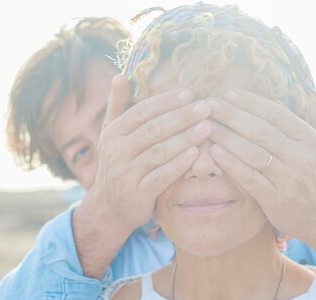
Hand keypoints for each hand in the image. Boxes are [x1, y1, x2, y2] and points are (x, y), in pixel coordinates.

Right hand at [83, 74, 212, 234]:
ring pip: (159, 152)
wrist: (108, 208)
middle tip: (207, 107)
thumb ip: (117, 106)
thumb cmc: (117, 165)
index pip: (142, 112)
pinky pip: (161, 176)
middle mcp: (116, 151)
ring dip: (185, 138)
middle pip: (153, 129)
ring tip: (207, 127)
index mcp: (113, 133)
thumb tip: (120, 75)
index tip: (190, 93)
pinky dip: (178, 164)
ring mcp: (126, 173)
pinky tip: (195, 154)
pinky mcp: (137, 193)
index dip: (166, 102)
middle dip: (182, 117)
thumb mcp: (111, 135)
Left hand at [206, 90, 315, 242]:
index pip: (276, 114)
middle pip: (260, 131)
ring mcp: (288, 179)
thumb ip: (315, 114)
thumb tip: (301, 87)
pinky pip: (249, 177)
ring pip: (252, 153)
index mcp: (311, 139)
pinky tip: (214, 152)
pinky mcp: (276, 199)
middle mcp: (301, 157)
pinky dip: (231, 163)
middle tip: (209, 104)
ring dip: (226, 137)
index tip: (229, 93)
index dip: (250, 102)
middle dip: (232, 115)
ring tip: (206, 126)